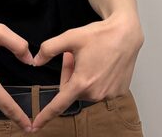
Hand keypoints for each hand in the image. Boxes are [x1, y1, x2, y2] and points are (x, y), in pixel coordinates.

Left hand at [31, 13, 143, 130]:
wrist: (126, 34)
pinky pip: (100, 89)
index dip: (45, 116)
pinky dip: (98, 79)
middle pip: (72, 90)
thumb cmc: (100, 35)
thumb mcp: (70, 37)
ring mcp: (109, 94)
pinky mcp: (119, 92)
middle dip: (70, 75)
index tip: (36, 126)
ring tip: (91, 58)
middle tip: (74, 56)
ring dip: (84, 78)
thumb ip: (49, 49)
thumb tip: (36, 61)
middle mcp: (96, 93)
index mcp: (82, 82)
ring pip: (86, 90)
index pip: (59, 104)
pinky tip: (103, 64)